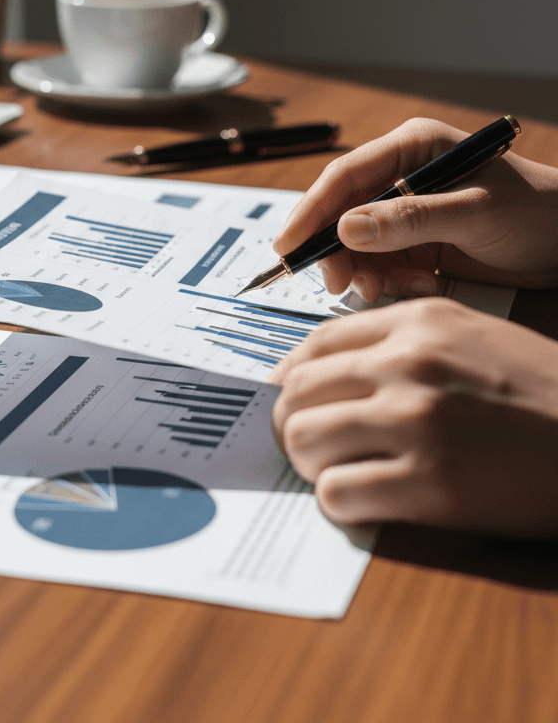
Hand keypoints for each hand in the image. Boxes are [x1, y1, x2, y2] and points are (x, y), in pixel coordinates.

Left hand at [269, 299, 557, 534]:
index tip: (294, 400)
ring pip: (305, 439)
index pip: (313, 343)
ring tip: (334, 471)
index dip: (292, 377)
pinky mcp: (431, 484)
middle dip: (291, 422)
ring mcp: (418, 422)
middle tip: (306, 443)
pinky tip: (364, 500)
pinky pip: (338, 492)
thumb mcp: (470, 334)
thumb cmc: (540, 389)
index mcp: (417, 322)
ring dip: (309, 462)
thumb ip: (396, 339)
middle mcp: (409, 364)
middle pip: (298, 391)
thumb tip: (319, 367)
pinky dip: (339, 501)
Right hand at [273, 117, 557, 301]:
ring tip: (384, 288)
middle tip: (339, 281)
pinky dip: (387, 281)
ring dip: (363, 270)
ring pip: (355, 244)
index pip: (344, 177)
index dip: (310, 211)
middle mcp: (402, 177)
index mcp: (412, 149)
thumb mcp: (475, 213)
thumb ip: (409, 220)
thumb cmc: (539, 212)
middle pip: (341, 213)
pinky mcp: (415, 244)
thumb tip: (345, 229)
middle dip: (335, 250)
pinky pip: (379, 264)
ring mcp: (406, 212)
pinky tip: (416, 284)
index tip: (288, 246)